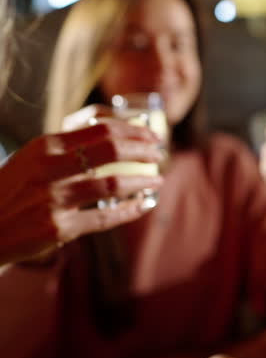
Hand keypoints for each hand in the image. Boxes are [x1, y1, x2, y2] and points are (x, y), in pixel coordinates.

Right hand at [0, 120, 162, 264]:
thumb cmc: (11, 191)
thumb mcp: (31, 159)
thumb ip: (65, 147)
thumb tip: (114, 135)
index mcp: (44, 146)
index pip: (101, 129)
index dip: (133, 131)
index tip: (151, 135)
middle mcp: (49, 169)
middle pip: (112, 151)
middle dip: (143, 151)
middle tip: (159, 154)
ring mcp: (54, 199)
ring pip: (114, 185)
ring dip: (143, 182)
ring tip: (157, 180)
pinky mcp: (58, 228)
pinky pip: (106, 216)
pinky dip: (130, 210)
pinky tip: (144, 205)